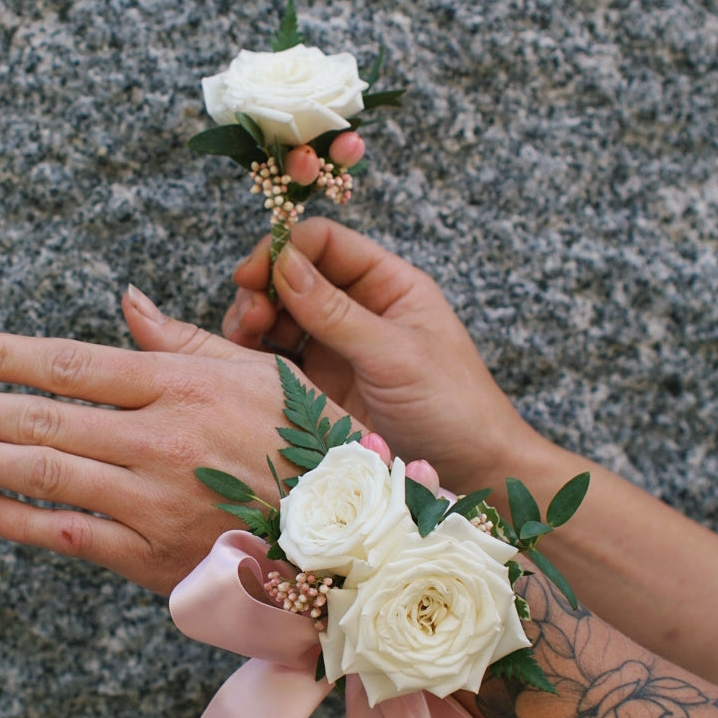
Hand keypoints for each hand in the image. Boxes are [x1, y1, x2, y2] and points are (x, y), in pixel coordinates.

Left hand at [0, 286, 351, 595]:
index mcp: (183, 388)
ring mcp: (151, 502)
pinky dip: (20, 522)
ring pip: (45, 474)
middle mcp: (159, 441)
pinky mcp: (154, 557)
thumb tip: (128, 305)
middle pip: (42, 418)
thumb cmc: (313, 448)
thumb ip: (187, 343)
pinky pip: (72, 536)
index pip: (72, 364)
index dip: (3, 355)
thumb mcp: (264, 375)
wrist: (352, 542)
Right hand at [224, 218, 541, 494]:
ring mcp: (339, 349)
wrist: (475, 473)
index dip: (285, 250)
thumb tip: (286, 264)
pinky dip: (257, 357)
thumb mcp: (396, 356)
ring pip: (281, 318)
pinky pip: (280, 361)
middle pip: (295, 277)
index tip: (254, 275)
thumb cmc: (454, 408)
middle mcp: (360, 310)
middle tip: (248, 318)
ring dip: (254, 320)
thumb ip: (338, 313)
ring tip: (242, 338)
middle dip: (263, 288)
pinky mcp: (323, 388)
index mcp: (389, 285)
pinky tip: (246, 364)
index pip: (326, 244)